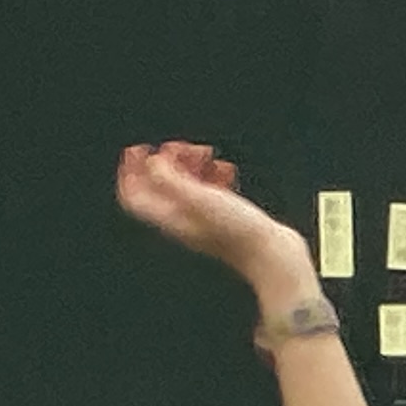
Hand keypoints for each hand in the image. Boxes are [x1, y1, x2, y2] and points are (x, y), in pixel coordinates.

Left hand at [116, 140, 312, 296]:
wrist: (273, 256)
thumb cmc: (239, 233)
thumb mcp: (198, 199)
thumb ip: (170, 179)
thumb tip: (152, 162)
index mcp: (170, 218)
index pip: (134, 195)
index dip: (131, 171)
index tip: (140, 151)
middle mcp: (182, 221)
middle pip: (158, 188)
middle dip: (165, 162)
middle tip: (180, 149)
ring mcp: (203, 220)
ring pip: (184, 187)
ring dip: (190, 165)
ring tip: (206, 154)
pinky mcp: (225, 218)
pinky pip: (210, 191)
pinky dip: (212, 176)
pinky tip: (226, 171)